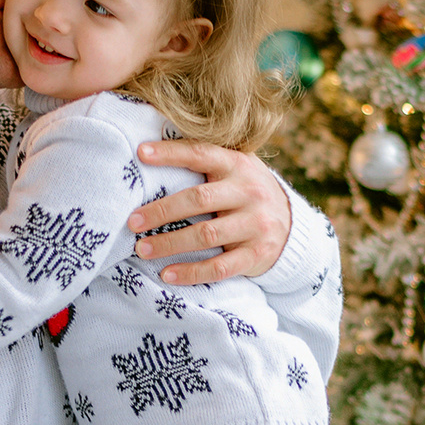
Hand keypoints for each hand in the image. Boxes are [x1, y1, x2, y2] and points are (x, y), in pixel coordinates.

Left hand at [128, 142, 290, 284]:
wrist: (292, 227)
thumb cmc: (247, 193)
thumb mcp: (236, 169)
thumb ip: (207, 162)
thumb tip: (150, 150)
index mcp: (238, 165)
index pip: (201, 154)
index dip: (171, 153)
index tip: (140, 153)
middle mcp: (249, 192)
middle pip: (199, 199)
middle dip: (162, 211)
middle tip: (132, 222)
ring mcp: (256, 225)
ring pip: (206, 235)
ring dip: (170, 243)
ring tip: (142, 249)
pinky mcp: (256, 255)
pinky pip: (219, 267)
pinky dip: (191, 272)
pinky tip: (167, 273)